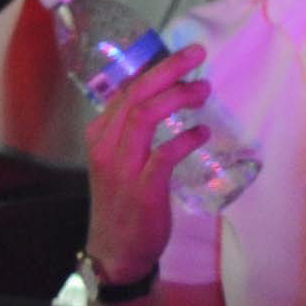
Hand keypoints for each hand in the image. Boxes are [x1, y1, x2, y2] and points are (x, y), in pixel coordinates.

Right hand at [81, 40, 212, 286]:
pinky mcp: (142, 189)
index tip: (184, 56)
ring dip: (178, 97)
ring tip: (204, 90)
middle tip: (198, 54)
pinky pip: (164, 155)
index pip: (126, 90)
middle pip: (136, 95)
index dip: (156, 68)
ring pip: (145, 116)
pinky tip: (203, 132)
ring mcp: (122, 167)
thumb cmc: (123, 204)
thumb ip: (134, 134)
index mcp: (100, 135)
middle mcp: (106, 146)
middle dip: (169, 70)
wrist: (115, 251)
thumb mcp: (119, 162)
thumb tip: (165, 103)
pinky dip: (185, 139)